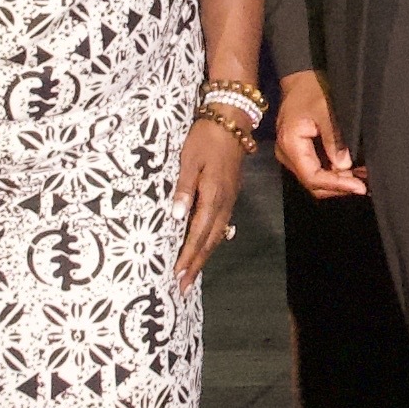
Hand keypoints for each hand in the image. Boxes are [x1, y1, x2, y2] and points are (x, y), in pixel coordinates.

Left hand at [173, 118, 248, 291]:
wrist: (232, 120)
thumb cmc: (205, 137)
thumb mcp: (188, 159)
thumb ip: (183, 188)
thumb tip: (176, 216)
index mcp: (213, 194)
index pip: (198, 232)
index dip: (188, 255)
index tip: (177, 274)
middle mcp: (224, 201)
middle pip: (209, 240)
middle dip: (196, 264)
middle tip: (183, 286)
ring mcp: (229, 198)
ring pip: (217, 234)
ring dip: (204, 255)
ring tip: (192, 273)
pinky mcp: (230, 193)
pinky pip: (221, 224)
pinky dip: (211, 240)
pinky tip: (206, 247)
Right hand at [271, 71, 367, 198]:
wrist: (300, 80)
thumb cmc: (312, 90)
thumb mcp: (326, 110)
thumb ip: (333, 138)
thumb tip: (344, 165)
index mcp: (290, 144)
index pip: (312, 176)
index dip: (336, 185)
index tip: (359, 186)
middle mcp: (286, 154)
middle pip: (312, 183)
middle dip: (338, 187)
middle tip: (364, 185)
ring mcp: (291, 155)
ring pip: (314, 180)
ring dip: (338, 183)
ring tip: (362, 180)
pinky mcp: (299, 153)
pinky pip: (315, 170)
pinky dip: (334, 175)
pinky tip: (352, 172)